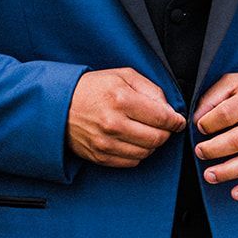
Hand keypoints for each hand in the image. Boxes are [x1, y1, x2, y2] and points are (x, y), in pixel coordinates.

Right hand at [66, 68, 184, 167]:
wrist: (59, 106)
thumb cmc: (93, 88)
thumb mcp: (123, 76)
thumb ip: (151, 90)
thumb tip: (170, 110)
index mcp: (121, 99)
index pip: (162, 118)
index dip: (176, 121)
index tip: (178, 121)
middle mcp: (114, 123)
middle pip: (157, 138)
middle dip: (166, 133)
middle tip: (164, 126)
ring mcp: (106, 143)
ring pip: (147, 152)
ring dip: (152, 144)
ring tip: (146, 131)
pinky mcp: (100, 156)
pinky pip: (132, 162)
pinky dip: (139, 153)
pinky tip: (133, 141)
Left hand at [193, 74, 237, 200]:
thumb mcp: (236, 82)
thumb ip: (213, 96)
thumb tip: (197, 118)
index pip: (227, 114)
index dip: (208, 123)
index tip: (199, 127)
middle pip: (237, 141)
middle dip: (213, 150)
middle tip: (199, 152)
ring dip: (227, 172)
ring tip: (209, 175)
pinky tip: (235, 193)